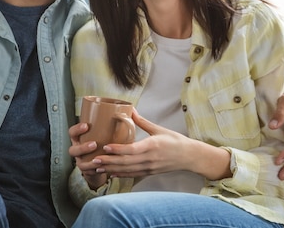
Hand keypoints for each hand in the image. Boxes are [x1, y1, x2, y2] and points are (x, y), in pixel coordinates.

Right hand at [68, 122, 106, 188]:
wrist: (100, 160)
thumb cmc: (102, 143)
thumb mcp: (101, 133)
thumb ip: (108, 125)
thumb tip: (128, 112)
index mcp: (79, 138)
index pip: (72, 132)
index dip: (77, 129)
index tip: (86, 125)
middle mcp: (78, 149)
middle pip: (73, 149)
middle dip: (83, 147)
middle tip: (94, 144)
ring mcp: (81, 161)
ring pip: (80, 162)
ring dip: (89, 162)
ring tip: (98, 158)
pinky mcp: (87, 170)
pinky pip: (88, 171)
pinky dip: (94, 170)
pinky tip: (100, 167)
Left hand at [91, 110, 230, 180]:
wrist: (189, 157)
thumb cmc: (175, 140)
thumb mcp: (158, 129)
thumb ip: (142, 121)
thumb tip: (131, 109)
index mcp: (152, 146)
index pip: (132, 149)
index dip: (118, 150)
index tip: (105, 147)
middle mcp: (149, 159)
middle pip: (126, 162)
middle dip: (109, 162)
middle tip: (94, 159)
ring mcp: (149, 168)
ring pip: (127, 170)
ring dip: (111, 169)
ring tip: (97, 167)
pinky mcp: (149, 172)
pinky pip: (133, 175)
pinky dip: (121, 174)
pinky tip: (110, 173)